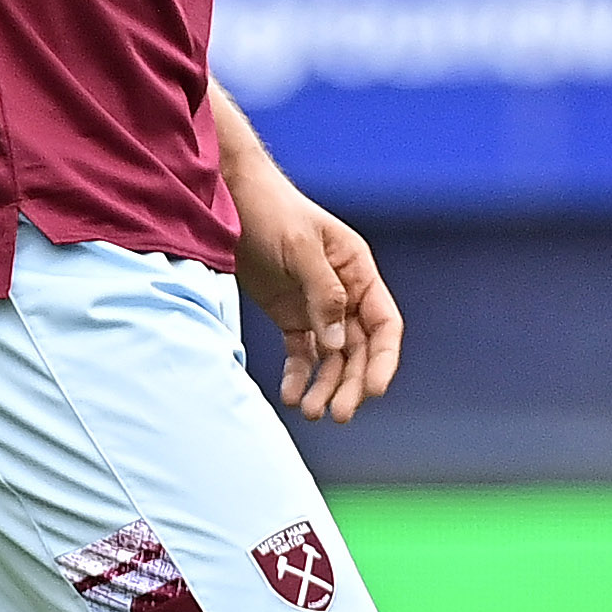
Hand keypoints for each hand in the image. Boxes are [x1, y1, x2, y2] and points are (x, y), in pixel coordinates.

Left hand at [230, 153, 404, 421]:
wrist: (227, 197)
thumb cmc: (270, 211)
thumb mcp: (299, 246)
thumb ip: (322, 293)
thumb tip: (338, 343)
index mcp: (358, 270)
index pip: (383, 324)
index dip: (382, 360)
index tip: (373, 391)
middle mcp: (344, 292)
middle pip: (358, 348)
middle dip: (350, 382)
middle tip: (337, 414)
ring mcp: (316, 305)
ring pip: (331, 356)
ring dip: (325, 385)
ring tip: (310, 412)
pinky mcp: (290, 314)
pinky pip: (302, 353)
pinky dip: (299, 375)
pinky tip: (292, 395)